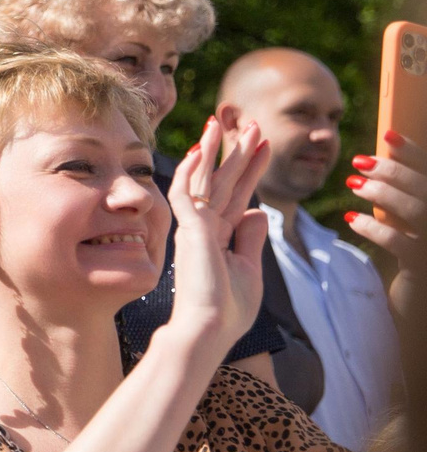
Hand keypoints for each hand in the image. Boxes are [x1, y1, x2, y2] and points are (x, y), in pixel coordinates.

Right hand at [161, 114, 270, 361]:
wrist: (207, 329)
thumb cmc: (226, 310)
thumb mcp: (249, 269)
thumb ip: (251, 238)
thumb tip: (259, 210)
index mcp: (220, 236)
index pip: (238, 194)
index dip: (251, 168)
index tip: (263, 145)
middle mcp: (204, 227)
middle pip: (225, 181)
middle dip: (238, 152)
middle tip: (252, 124)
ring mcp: (194, 227)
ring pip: (205, 180)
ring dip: (216, 151)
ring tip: (226, 122)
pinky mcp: (188, 230)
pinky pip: (187, 193)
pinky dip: (192, 170)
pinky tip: (199, 149)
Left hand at [344, 129, 424, 321]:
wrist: (417, 307)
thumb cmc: (411, 256)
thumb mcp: (410, 223)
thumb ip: (405, 196)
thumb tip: (376, 163)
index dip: (415, 153)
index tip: (389, 135)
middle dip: (394, 171)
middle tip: (359, 162)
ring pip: (419, 212)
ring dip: (384, 194)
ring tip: (353, 185)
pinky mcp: (424, 269)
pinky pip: (403, 245)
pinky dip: (376, 228)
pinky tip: (353, 219)